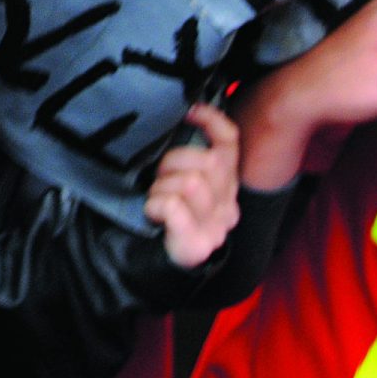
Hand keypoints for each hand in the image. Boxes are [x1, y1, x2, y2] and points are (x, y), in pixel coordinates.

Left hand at [144, 103, 241, 269]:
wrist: (146, 264)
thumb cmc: (160, 215)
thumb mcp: (176, 178)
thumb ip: (187, 156)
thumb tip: (182, 115)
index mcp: (226, 185)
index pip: (230, 141)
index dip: (211, 120)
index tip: (189, 112)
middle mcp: (228, 206)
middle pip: (209, 161)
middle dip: (174, 162)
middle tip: (158, 179)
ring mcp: (216, 228)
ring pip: (192, 182)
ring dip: (163, 187)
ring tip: (155, 199)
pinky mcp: (197, 244)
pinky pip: (174, 206)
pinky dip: (156, 205)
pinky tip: (152, 213)